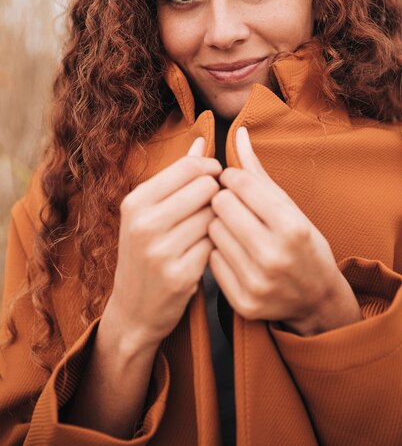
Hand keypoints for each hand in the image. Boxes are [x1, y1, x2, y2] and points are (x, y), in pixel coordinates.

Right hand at [105, 137, 221, 351]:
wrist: (134, 310)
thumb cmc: (145, 253)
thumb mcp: (149, 212)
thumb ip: (177, 176)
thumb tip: (202, 140)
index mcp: (135, 202)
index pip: (190, 167)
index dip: (210, 169)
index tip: (214, 179)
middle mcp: (144, 224)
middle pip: (206, 188)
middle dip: (216, 195)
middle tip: (213, 206)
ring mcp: (161, 251)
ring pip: (215, 215)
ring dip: (219, 221)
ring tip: (208, 229)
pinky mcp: (181, 275)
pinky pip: (216, 244)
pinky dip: (217, 244)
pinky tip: (208, 251)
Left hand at [208, 127, 361, 335]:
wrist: (316, 297)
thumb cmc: (303, 242)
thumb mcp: (289, 205)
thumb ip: (258, 171)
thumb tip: (238, 132)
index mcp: (291, 227)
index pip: (239, 183)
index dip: (232, 177)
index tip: (235, 182)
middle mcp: (274, 256)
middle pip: (220, 205)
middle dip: (223, 199)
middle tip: (233, 205)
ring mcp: (257, 282)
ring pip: (212, 231)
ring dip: (219, 225)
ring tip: (235, 229)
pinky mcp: (242, 302)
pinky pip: (211, 260)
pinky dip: (219, 252)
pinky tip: (234, 252)